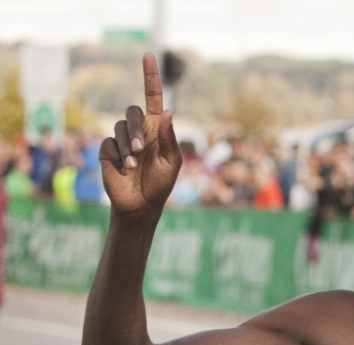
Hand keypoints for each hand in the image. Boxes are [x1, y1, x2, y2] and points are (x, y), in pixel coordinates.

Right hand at [99, 53, 180, 218]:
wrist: (141, 205)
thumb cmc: (160, 184)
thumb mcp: (171, 162)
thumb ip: (168, 138)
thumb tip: (168, 112)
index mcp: (156, 130)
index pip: (153, 98)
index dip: (151, 78)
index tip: (149, 55)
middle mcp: (139, 131)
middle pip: (132, 111)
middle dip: (136, 128)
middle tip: (140, 148)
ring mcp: (122, 140)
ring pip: (119, 127)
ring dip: (127, 145)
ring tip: (134, 164)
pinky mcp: (108, 151)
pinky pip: (109, 142)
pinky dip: (117, 155)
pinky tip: (124, 168)